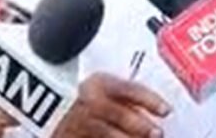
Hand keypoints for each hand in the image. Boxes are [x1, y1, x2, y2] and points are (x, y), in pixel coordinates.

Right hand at [54, 72, 170, 137]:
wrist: (49, 106)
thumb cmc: (86, 96)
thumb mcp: (102, 88)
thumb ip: (124, 97)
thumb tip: (152, 112)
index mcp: (100, 83)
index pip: (128, 89)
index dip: (149, 100)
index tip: (166, 110)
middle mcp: (89, 101)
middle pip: (119, 114)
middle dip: (141, 126)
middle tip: (158, 133)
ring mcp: (80, 123)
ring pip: (108, 133)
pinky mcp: (72, 137)